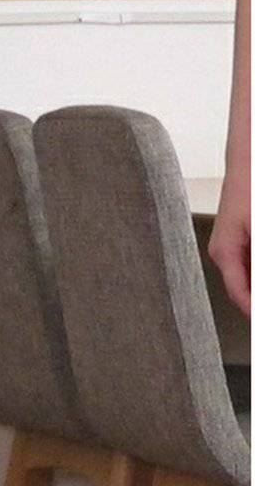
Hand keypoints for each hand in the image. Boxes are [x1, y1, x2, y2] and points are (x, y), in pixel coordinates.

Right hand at [208, 182, 250, 316]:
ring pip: (247, 278)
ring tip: (259, 297)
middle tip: (262, 315)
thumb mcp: (259, 231)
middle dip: (256, 300)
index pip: (240, 295)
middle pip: (244, 289)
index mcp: (224, 252)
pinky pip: (249, 266)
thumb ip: (258, 263)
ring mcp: (231, 247)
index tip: (261, 326)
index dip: (255, 313)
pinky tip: (259, 278)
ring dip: (256, 286)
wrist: (248, 159)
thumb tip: (259, 288)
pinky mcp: (240, 240)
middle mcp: (223, 253)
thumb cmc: (252, 188)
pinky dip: (256, 274)